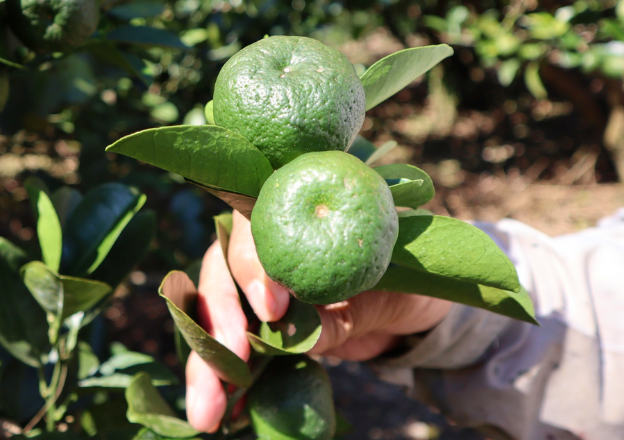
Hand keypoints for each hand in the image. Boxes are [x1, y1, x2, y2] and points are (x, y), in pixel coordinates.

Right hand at [186, 210, 451, 432]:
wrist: (417, 311)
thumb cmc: (408, 278)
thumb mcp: (387, 291)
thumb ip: (343, 309)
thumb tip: (295, 336)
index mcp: (293, 210)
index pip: (255, 227)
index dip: (254, 265)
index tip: (273, 306)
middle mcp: (262, 241)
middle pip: (220, 271)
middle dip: (217, 319)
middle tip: (232, 357)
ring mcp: (254, 285)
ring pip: (212, 316)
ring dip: (207, 363)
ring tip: (206, 413)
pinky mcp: (258, 325)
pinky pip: (230, 351)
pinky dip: (222, 382)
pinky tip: (219, 415)